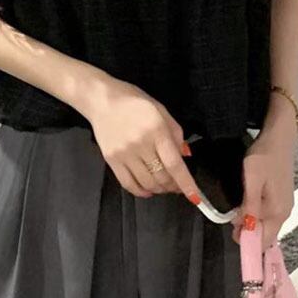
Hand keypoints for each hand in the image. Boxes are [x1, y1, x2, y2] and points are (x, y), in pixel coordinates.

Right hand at [82, 76, 199, 201]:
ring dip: (159, 189)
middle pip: (161, 176)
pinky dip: (141, 191)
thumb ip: (175, 134)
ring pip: (147, 183)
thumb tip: (184, 157)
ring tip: (164, 186)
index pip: (174, 164)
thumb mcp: (161, 111)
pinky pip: (128, 184)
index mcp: (156, 130)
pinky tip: (148, 190)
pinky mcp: (111, 160)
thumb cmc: (134, 102)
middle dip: (174, 186)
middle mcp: (140, 144)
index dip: (186, 183)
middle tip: (178, 185)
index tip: (195, 197)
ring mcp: (124, 154)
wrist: (102, 100)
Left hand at [231, 120, 296, 249]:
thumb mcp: (252, 180)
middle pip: (266, 235)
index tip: (232, 232)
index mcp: (278, 212)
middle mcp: (284, 213)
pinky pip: (268, 215)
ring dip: (251, 222)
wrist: (279, 138)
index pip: (264, 241)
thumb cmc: (264, 157)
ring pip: (266, 225)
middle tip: (231, 218)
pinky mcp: (282, 198)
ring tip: (237, 209)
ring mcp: (285, 205)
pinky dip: (256, 214)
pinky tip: (246, 204)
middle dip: (248, 232)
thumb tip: (244, 228)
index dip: (247, 242)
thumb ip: (249, 206)